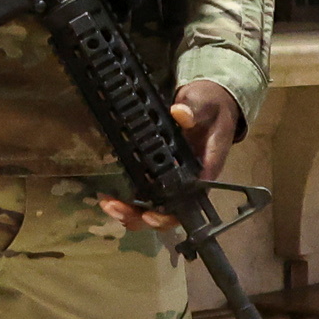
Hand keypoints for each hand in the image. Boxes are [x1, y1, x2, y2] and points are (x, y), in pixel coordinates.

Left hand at [99, 81, 244, 234]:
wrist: (209, 102)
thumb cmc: (211, 106)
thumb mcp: (205, 104)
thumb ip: (194, 110)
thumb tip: (180, 114)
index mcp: (202, 171)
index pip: (187, 202)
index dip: (168, 215)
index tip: (148, 215)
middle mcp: (187, 182)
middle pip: (166, 213)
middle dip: (139, 216)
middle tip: (116, 208)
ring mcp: (172, 179)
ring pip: (152, 207)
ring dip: (129, 211)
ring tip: (107, 204)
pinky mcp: (159, 172)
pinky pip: (143, 192)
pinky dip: (125, 198)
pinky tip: (107, 195)